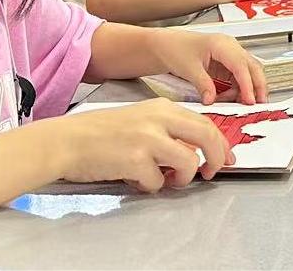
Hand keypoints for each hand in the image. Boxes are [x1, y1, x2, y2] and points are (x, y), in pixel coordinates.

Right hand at [55, 98, 233, 189]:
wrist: (67, 141)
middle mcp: (159, 119)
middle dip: (216, 158)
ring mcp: (148, 139)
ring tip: (164, 179)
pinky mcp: (135, 159)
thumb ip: (168, 130)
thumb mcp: (140, 120)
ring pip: (188, 162)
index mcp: (162, 108)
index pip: (205, 122)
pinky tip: (134, 178)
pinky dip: (149, 185)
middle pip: (207, 137)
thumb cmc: (100, 133)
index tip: (225, 157)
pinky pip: (157, 181)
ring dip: (181, 178)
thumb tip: (196, 151)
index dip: (220, 142)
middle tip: (211, 172)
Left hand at [152, 30, 267, 104]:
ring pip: (248, 73)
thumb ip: (203, 85)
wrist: (165, 45)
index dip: (248, 84)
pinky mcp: (226, 64)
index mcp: (221, 44)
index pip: (241, 65)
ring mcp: (229, 55)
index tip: (250, 100)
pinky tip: (229, 99)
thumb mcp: (188, 69)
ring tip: (239, 104)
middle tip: (258, 104)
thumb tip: (212, 100)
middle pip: (252, 67)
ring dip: (247, 89)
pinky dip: (237, 90)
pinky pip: (238, 78)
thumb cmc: (175, 48)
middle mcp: (229, 47)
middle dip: (258, 86)